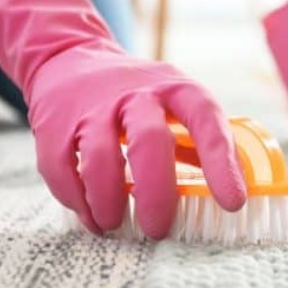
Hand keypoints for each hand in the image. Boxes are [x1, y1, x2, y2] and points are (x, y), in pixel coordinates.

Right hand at [0, 0, 245, 238]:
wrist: (67, 58)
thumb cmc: (136, 96)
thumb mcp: (174, 103)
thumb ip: (200, 144)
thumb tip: (234, 197)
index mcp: (174, 88)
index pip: (206, 121)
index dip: (221, 164)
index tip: (233, 204)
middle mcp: (134, 93)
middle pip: (149, 141)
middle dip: (156, 193)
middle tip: (158, 229)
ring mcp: (90, 108)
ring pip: (100, 158)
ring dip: (109, 201)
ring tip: (116, 225)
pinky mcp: (54, 125)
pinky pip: (62, 169)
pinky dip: (76, 201)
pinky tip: (91, 217)